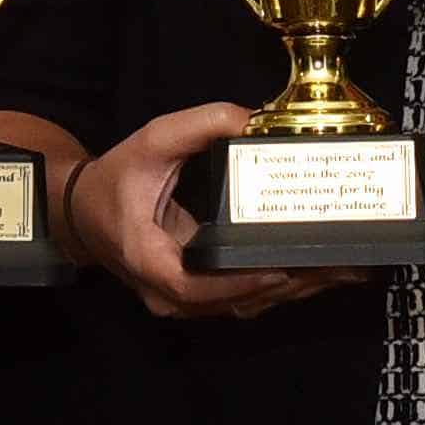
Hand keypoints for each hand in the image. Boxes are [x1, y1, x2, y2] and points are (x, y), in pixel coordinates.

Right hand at [62, 101, 360, 320]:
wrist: (83, 214)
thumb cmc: (116, 181)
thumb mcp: (150, 142)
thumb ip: (199, 124)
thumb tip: (250, 117)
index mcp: (147, 258)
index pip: (193, 286)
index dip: (238, 284)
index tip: (278, 270)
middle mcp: (165, 292)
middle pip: (231, 303)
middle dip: (286, 286)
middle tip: (335, 265)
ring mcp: (182, 301)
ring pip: (243, 307)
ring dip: (292, 292)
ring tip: (341, 270)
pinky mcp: (199, 297)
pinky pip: (242, 300)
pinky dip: (280, 289)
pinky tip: (318, 273)